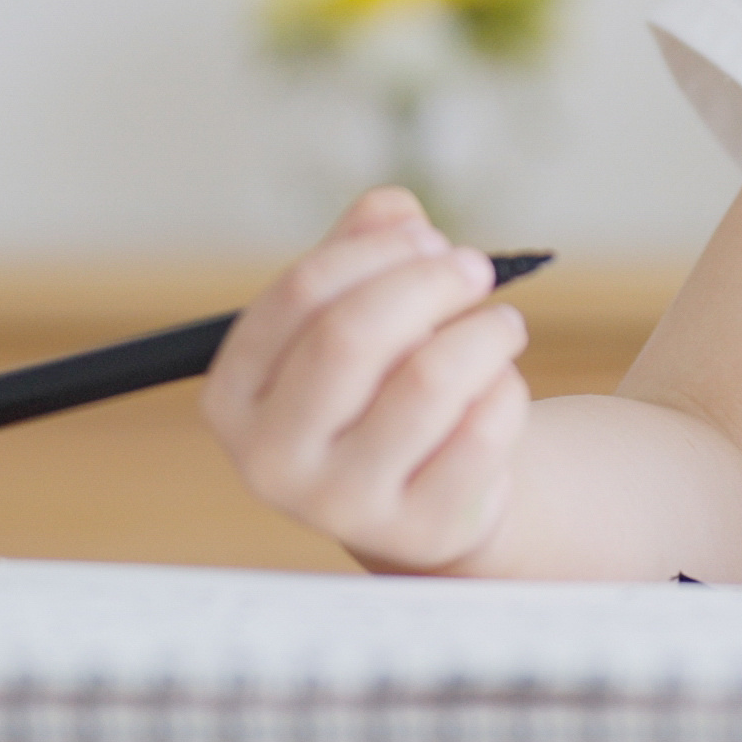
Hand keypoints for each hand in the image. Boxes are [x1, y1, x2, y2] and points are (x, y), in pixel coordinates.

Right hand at [201, 187, 533, 572]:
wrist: (425, 498)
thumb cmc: (381, 385)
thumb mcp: (354, 315)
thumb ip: (363, 248)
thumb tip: (391, 211)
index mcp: (236, 393)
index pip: (299, 295)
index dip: (376, 251)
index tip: (427, 236)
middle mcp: (270, 458)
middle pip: (352, 336)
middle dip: (429, 283)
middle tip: (477, 269)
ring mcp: (340, 505)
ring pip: (428, 380)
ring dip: (483, 332)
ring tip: (502, 325)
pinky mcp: (416, 530)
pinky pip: (481, 430)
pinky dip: (506, 388)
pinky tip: (500, 385)